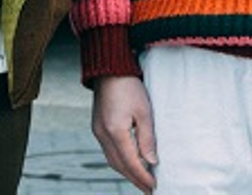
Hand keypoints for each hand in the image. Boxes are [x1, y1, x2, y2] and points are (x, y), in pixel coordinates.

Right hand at [91, 75, 157, 191]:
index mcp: (115, 131)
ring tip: (141, 180)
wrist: (109, 69)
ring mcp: (98, 131)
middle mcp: (103, 135)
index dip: (143, 177)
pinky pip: (108, 151)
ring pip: (112, 160)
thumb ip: (147, 138)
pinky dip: (120, 161)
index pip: (131, 163)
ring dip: (126, 172)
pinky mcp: (97, 127)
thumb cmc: (129, 86)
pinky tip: (129, 162)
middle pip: (119, 166)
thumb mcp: (144, 111)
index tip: (154, 186)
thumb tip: (152, 161)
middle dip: (134, 179)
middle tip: (149, 189)